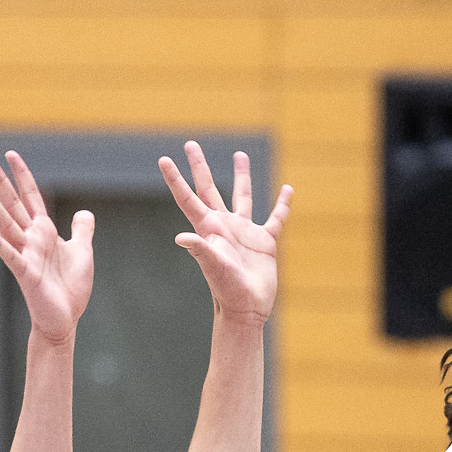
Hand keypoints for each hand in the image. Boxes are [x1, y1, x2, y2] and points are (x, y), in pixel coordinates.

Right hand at [0, 150, 92, 344]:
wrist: (64, 318)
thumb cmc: (70, 288)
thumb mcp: (82, 252)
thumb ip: (82, 230)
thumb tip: (84, 212)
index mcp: (44, 232)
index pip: (31, 198)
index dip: (23, 176)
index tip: (11, 154)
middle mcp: (32, 239)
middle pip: (14, 205)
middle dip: (2, 183)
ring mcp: (26, 255)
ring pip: (7, 225)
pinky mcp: (26, 273)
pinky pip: (9, 255)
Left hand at [158, 142, 291, 327]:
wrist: (247, 308)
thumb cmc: (226, 290)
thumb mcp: (213, 267)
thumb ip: (200, 250)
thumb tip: (181, 237)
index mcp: (209, 227)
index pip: (188, 197)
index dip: (175, 179)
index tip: (164, 159)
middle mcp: (224, 225)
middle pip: (209, 188)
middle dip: (199, 166)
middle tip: (191, 144)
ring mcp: (244, 232)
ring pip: (242, 196)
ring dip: (241, 176)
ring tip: (239, 154)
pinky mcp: (265, 241)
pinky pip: (275, 217)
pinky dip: (282, 204)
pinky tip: (287, 190)